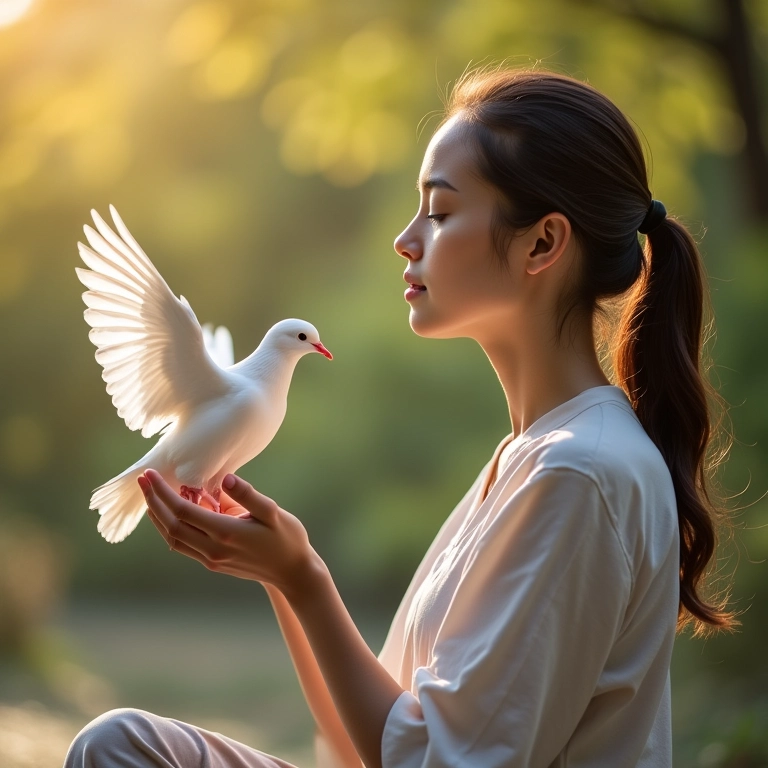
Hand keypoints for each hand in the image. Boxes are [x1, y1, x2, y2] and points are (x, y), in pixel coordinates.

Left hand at [138, 469, 319, 598]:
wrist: (293, 572)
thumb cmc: (287, 538)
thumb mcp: (272, 512)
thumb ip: (248, 495)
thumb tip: (225, 478)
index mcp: (226, 533)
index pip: (183, 511)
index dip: (163, 492)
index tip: (151, 474)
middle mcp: (213, 549)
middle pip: (171, 524)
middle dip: (153, 501)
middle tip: (143, 479)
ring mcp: (211, 559)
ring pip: (172, 538)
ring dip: (157, 516)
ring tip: (150, 495)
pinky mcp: (212, 563)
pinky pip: (183, 545)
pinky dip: (170, 528)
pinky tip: (169, 515)